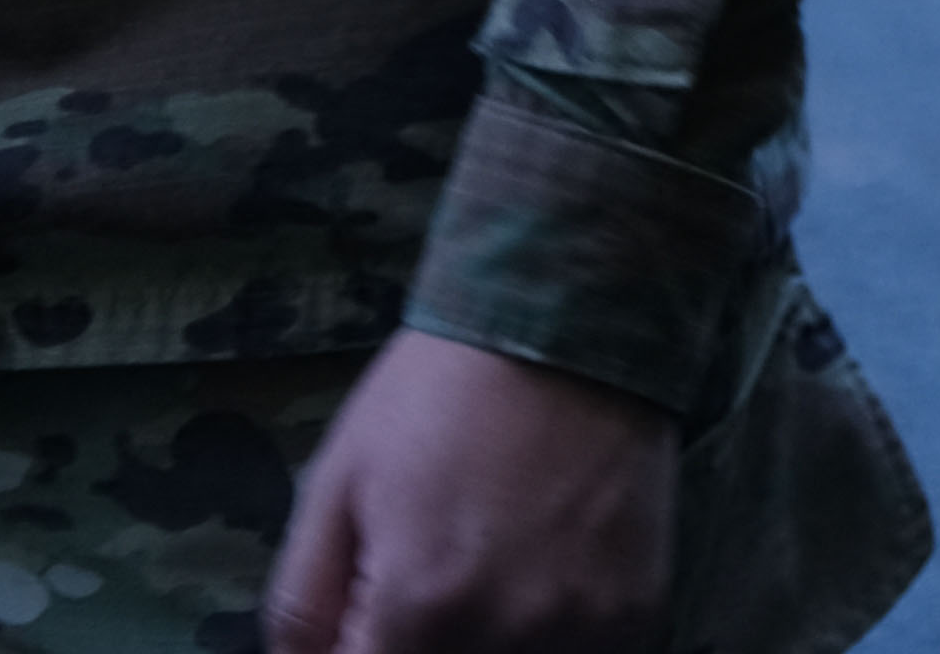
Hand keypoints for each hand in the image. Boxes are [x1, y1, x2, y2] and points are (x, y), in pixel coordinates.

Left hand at [268, 334, 677, 653]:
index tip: (368, 615)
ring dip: (488, 640)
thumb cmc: (442, 393)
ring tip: (491, 568)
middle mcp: (504, 633)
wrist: (571, 318)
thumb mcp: (334, 486)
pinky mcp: (637, 608)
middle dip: (418, 640)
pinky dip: (551, 635)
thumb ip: (302, 604)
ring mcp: (581, 624)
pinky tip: (542, 573)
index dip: (358, 648)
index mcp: (418, 610)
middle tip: (433, 575)